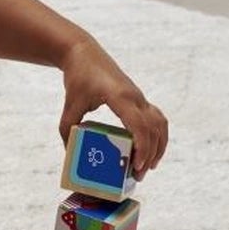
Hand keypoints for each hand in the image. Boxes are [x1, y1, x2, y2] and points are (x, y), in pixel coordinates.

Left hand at [59, 42, 169, 177]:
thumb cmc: (78, 77)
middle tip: (138, 175)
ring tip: (148, 166)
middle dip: (149, 154)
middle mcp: (134, 96)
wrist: (85, 54)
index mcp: (119, 96)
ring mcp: (139, 97)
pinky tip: (151, 149)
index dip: (142, 146)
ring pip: (159, 124)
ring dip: (158, 146)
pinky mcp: (139, 99)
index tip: (137, 165)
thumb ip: (69, 130)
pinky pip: (157, 118)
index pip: (139, 124)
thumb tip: (71, 154)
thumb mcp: (70, 106)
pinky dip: (158, 135)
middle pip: (153, 128)